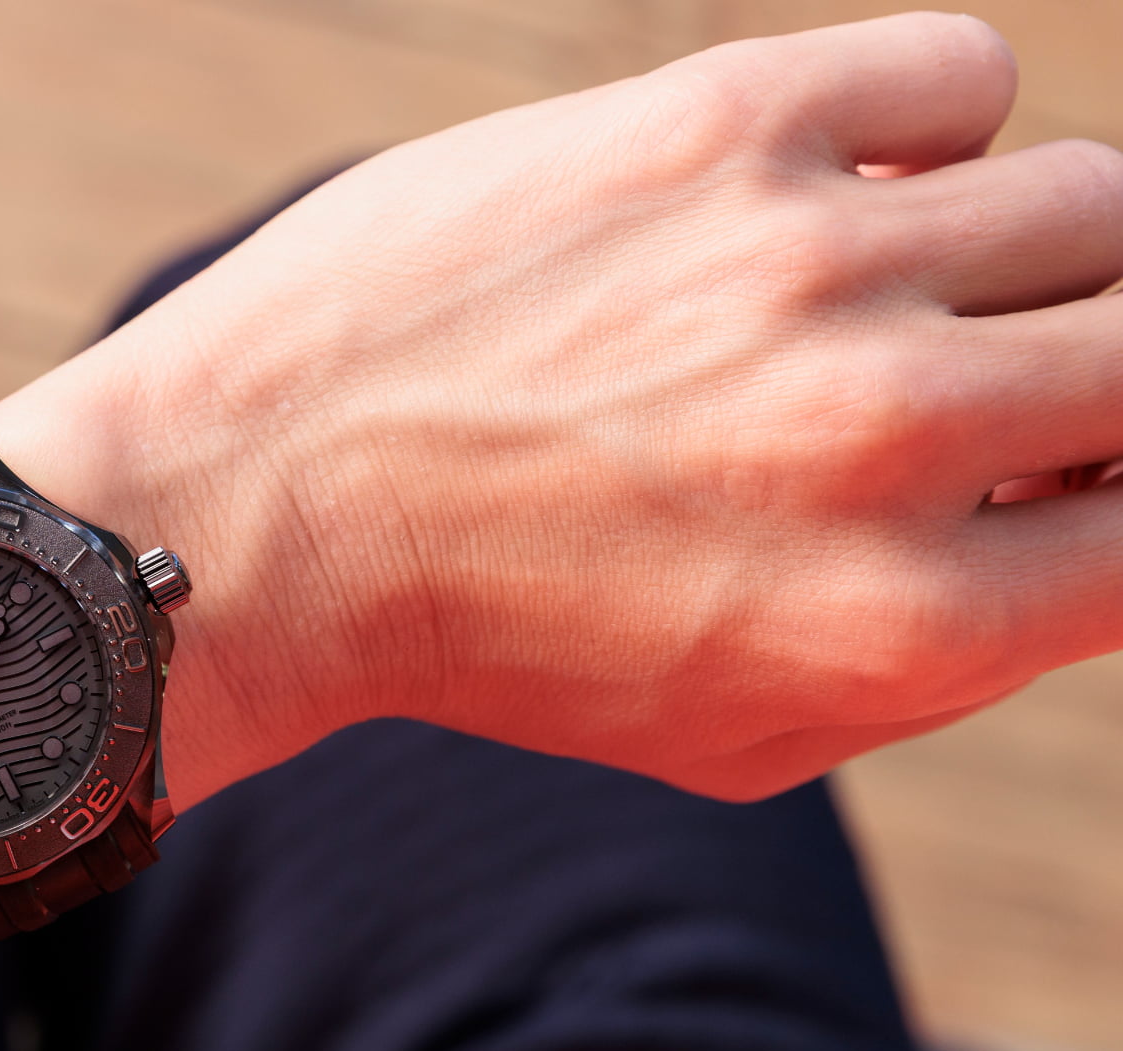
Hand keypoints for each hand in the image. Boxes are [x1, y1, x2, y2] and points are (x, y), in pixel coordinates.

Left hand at [0, 12, 1122, 799]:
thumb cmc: (497, 638)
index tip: (1048, 474)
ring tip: (868, 294)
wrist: (259, 512)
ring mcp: (807, 263)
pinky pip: (959, 74)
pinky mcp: (716, 126)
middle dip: (1082, 375)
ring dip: (1002, 257)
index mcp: (904, 620)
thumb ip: (947, 656)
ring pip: (1086, 199)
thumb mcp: (737, 730)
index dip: (1112, 494)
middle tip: (969, 383)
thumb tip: (1087, 524)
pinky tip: (814, 196)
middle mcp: (884, 438)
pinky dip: (923, 129)